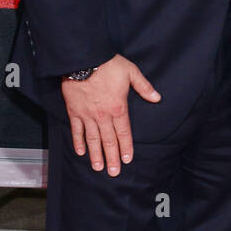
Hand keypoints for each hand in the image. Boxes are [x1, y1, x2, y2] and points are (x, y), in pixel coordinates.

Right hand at [61, 54, 159, 174]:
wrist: (82, 59)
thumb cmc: (107, 64)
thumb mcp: (131, 72)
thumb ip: (144, 87)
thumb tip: (157, 98)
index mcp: (118, 108)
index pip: (124, 133)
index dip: (126, 147)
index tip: (127, 160)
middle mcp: (103, 116)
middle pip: (109, 141)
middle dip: (112, 158)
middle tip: (114, 172)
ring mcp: (87, 115)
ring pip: (92, 139)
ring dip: (96, 155)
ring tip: (98, 168)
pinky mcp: (74, 111)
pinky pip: (76, 130)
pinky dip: (78, 142)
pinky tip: (81, 152)